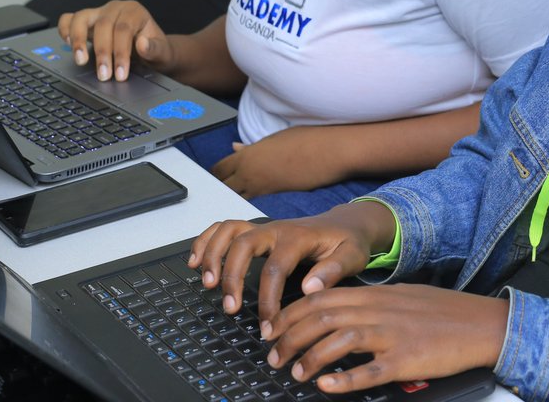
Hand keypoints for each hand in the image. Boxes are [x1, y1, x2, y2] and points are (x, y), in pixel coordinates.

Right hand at [58, 0, 173, 80]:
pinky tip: (68, 46)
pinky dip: (65, 30)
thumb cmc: (153, 49)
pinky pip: (69, 19)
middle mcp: (115, 8)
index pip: (124, 29)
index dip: (121, 52)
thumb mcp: (161, 52)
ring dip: (78, 40)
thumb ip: (154, 48)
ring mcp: (98, 12)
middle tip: (104, 75)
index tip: (120, 74)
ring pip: (81, 18)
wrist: (149, 48)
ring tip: (80, 61)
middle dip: (102, 52)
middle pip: (103, 25)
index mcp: (135, 11)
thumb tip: (142, 44)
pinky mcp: (85, 21)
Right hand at [188, 202, 393, 320]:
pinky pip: (224, 229)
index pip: (275, 268)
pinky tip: (195, 262)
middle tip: (230, 307)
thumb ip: (334, 270)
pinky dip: (206, 241)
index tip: (267, 326)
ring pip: (228, 231)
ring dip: (212, 254)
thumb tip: (309, 288)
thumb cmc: (349, 242)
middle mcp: (276, 229)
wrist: (347, 223)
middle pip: (243, 245)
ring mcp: (264, 228)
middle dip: (231, 275)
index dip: (267, 299)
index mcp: (298, 238)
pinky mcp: (256, 231)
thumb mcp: (353, 255)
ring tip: (206, 284)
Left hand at [211, 127, 344, 197]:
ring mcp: (262, 188)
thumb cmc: (305, 140)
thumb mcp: (274, 139)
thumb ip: (251, 147)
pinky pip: (254, 204)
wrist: (328, 151)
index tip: (218, 177)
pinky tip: (254, 205)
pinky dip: (250, 206)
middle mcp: (250, 174)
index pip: (219, 170)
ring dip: (235, 200)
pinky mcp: (276, 198)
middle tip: (221, 193)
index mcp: (247, 156)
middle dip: (220, 190)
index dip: (216, 174)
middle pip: (223, 188)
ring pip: (237, 200)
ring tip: (234, 204)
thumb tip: (235, 146)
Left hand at [265, 284, 508, 394]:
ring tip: (295, 373)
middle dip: (290, 337)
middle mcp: (379, 311)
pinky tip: (326, 386)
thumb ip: (368, 303)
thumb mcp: (400, 297)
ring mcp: (392, 335)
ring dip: (310, 357)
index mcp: (375, 295)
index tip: (273, 330)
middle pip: (322, 317)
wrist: (479, 322)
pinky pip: (370, 370)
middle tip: (274, 356)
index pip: (320, 298)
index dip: (290, 315)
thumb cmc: (441, 312)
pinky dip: (344, 379)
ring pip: (339, 340)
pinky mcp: (406, 360)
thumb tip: (336, 313)